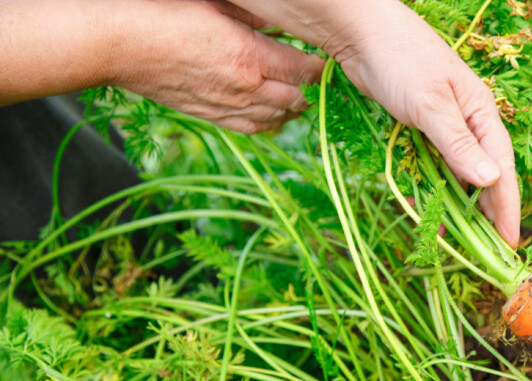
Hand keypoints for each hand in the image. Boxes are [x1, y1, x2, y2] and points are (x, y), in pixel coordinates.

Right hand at [108, 0, 324, 133]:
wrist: (119, 44)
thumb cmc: (164, 13)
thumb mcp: (218, 5)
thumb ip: (256, 16)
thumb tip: (283, 22)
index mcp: (250, 56)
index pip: (304, 70)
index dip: (320, 67)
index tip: (325, 59)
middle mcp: (244, 88)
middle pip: (297, 99)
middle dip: (312, 89)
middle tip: (317, 78)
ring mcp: (227, 106)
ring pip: (277, 118)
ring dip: (294, 108)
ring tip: (300, 96)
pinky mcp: (210, 116)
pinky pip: (251, 128)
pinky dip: (270, 123)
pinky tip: (274, 114)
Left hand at [228, 0, 520, 247]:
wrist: (361, 34)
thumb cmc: (401, 60)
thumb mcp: (431, 106)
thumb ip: (458, 146)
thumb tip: (490, 182)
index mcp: (481, 113)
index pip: (501, 168)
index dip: (506, 207)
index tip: (509, 242)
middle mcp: (468, 122)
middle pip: (483, 175)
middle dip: (487, 214)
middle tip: (488, 252)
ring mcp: (444, 126)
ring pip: (458, 175)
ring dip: (458, 206)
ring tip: (458, 241)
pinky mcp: (420, 128)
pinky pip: (432, 167)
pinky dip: (432, 189)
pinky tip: (426, 209)